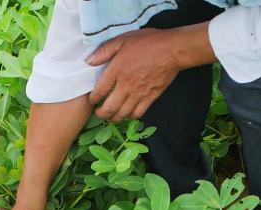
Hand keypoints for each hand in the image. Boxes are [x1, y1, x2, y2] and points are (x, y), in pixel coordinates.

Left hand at [86, 23, 214, 121]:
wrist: (172, 50)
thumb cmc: (148, 42)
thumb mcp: (123, 40)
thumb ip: (104, 51)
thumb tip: (89, 61)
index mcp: (117, 70)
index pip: (99, 91)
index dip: (93, 99)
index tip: (92, 100)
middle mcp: (126, 85)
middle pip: (109, 108)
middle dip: (101, 114)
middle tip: (99, 114)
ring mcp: (139, 93)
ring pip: (123, 114)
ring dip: (115, 118)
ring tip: (111, 117)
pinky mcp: (150, 97)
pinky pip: (138, 113)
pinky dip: (130, 116)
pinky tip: (128, 113)